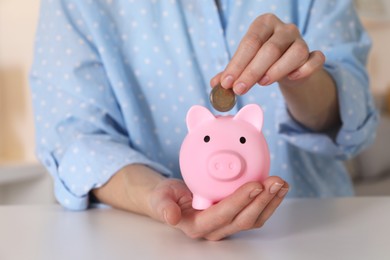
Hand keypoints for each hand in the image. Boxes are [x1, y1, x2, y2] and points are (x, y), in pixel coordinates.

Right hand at [148, 176, 288, 240]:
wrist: (171, 199)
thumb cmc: (166, 197)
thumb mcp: (159, 198)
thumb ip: (163, 206)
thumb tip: (170, 217)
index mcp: (197, 225)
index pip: (222, 214)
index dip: (240, 201)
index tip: (255, 185)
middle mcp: (215, 229)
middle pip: (243, 219)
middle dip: (262, 201)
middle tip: (275, 182)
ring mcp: (226, 225)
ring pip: (254, 219)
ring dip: (270, 202)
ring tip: (281, 184)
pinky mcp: (234, 217)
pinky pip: (255, 213)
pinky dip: (269, 201)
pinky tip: (276, 188)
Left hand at [211, 13, 324, 94]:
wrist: (287, 68)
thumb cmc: (260, 63)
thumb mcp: (243, 65)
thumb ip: (230, 73)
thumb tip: (214, 85)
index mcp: (264, 24)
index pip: (250, 42)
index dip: (237, 64)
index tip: (226, 83)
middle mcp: (285, 28)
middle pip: (270, 49)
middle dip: (252, 71)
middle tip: (239, 89)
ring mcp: (302, 40)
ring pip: (296, 53)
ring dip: (277, 70)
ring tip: (263, 83)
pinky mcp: (314, 55)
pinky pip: (316, 60)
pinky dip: (305, 70)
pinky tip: (292, 78)